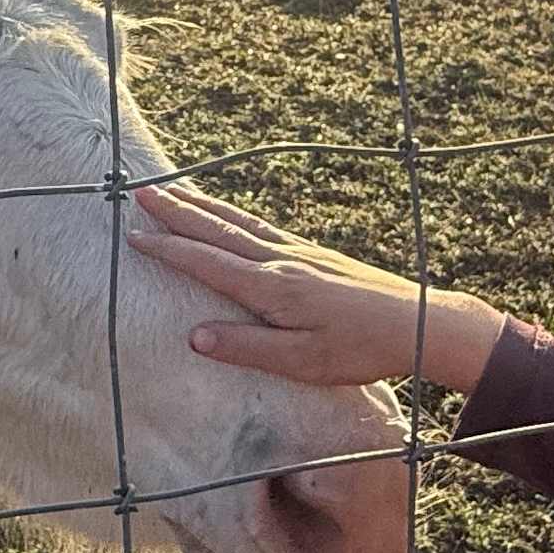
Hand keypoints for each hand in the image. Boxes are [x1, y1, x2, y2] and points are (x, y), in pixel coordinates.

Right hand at [129, 184, 508, 392]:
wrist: (418, 323)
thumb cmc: (359, 350)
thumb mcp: (300, 362)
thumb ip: (246, 347)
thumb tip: (194, 335)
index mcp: (273, 288)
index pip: (209, 263)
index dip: (170, 249)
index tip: (136, 234)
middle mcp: (283, 261)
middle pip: (220, 230)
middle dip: (178, 212)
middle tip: (143, 192)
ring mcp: (301, 253)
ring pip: (241, 222)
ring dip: (204, 206)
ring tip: (175, 191)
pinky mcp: (317, 254)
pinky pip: (264, 226)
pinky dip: (237, 215)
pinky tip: (231, 215)